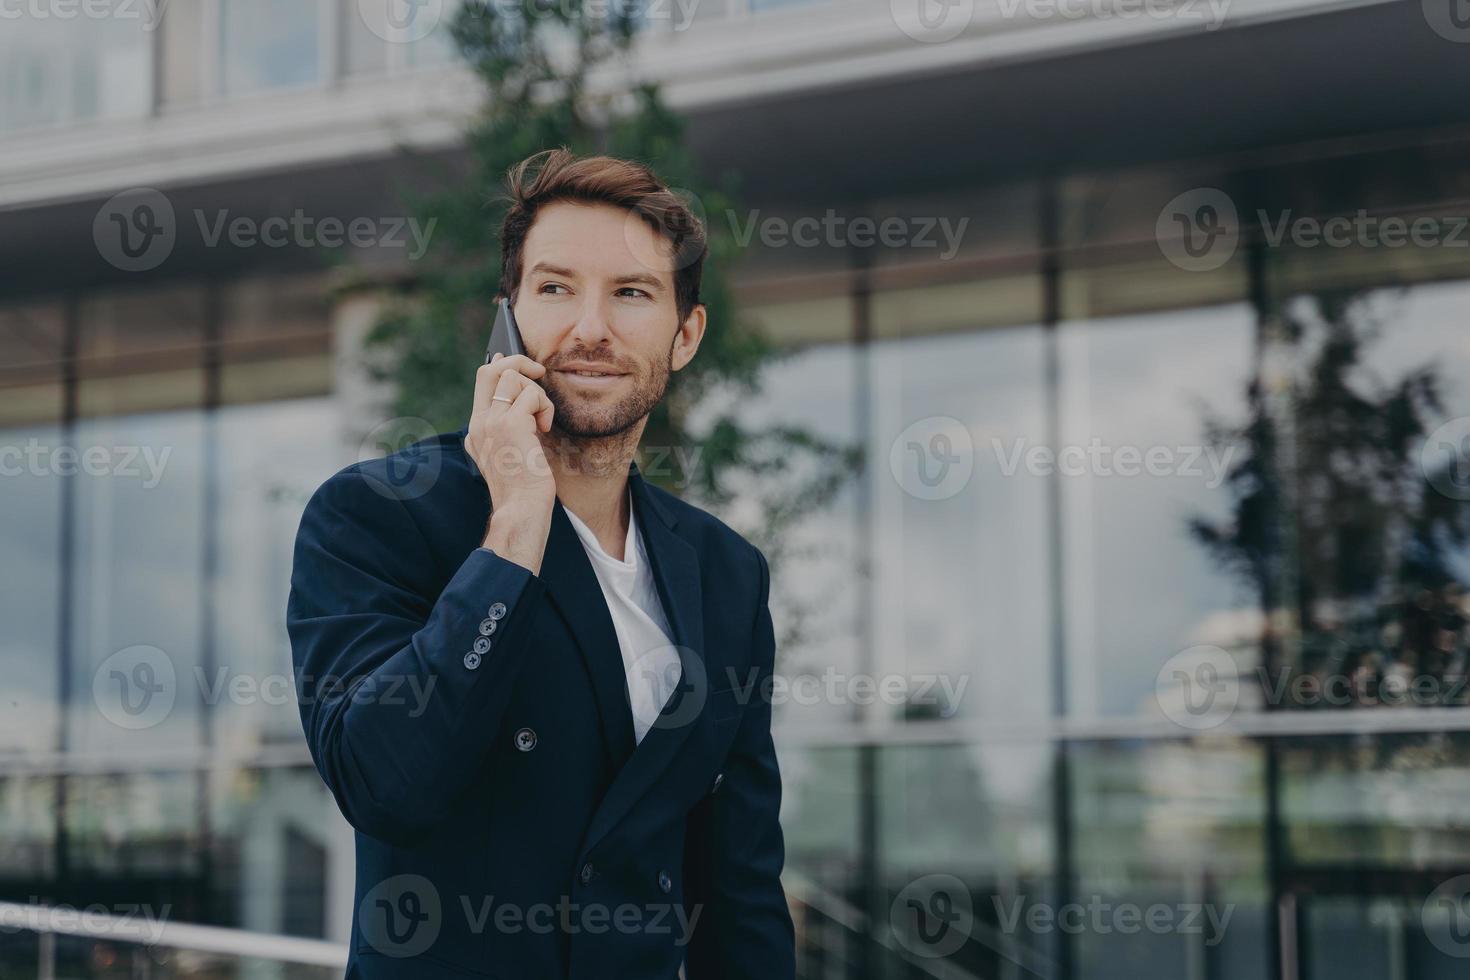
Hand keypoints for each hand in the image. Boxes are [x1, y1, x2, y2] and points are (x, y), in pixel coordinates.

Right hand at [467, 352, 555, 572]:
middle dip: (519, 362)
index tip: (516, 363)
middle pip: (490, 369)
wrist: (520, 512)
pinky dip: (545, 407)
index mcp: (476, 429)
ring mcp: (492, 422)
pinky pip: (532, 394)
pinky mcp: (511, 425)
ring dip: (536, 392)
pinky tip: (545, 429)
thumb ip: (509, 428)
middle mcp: (479, 422)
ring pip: (513, 376)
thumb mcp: (510, 456)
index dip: (502, 366)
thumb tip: (520, 398)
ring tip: (542, 420)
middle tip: (539, 374)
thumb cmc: (522, 489)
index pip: (482, 381)